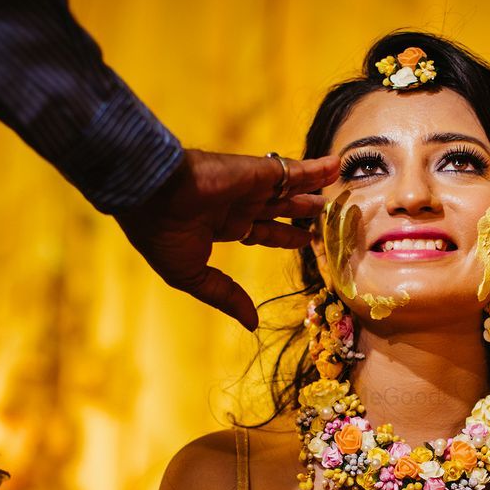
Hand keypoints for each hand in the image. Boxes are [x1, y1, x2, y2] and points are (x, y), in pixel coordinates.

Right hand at [115, 149, 338, 329]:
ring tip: (339, 182)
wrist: (150, 194)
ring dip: (314, 186)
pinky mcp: (257, 171)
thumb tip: (252, 324)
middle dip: (303, 211)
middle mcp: (237, 203)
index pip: (261, 231)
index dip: (284, 235)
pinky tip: (336, 165)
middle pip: (279, 208)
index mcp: (220, 225)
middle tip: (329, 213)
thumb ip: (225, 296)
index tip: (306, 238)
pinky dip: (316, 168)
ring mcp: (248, 185)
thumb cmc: (161, 234)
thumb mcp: (193, 275)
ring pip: (290, 187)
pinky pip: (293, 169)